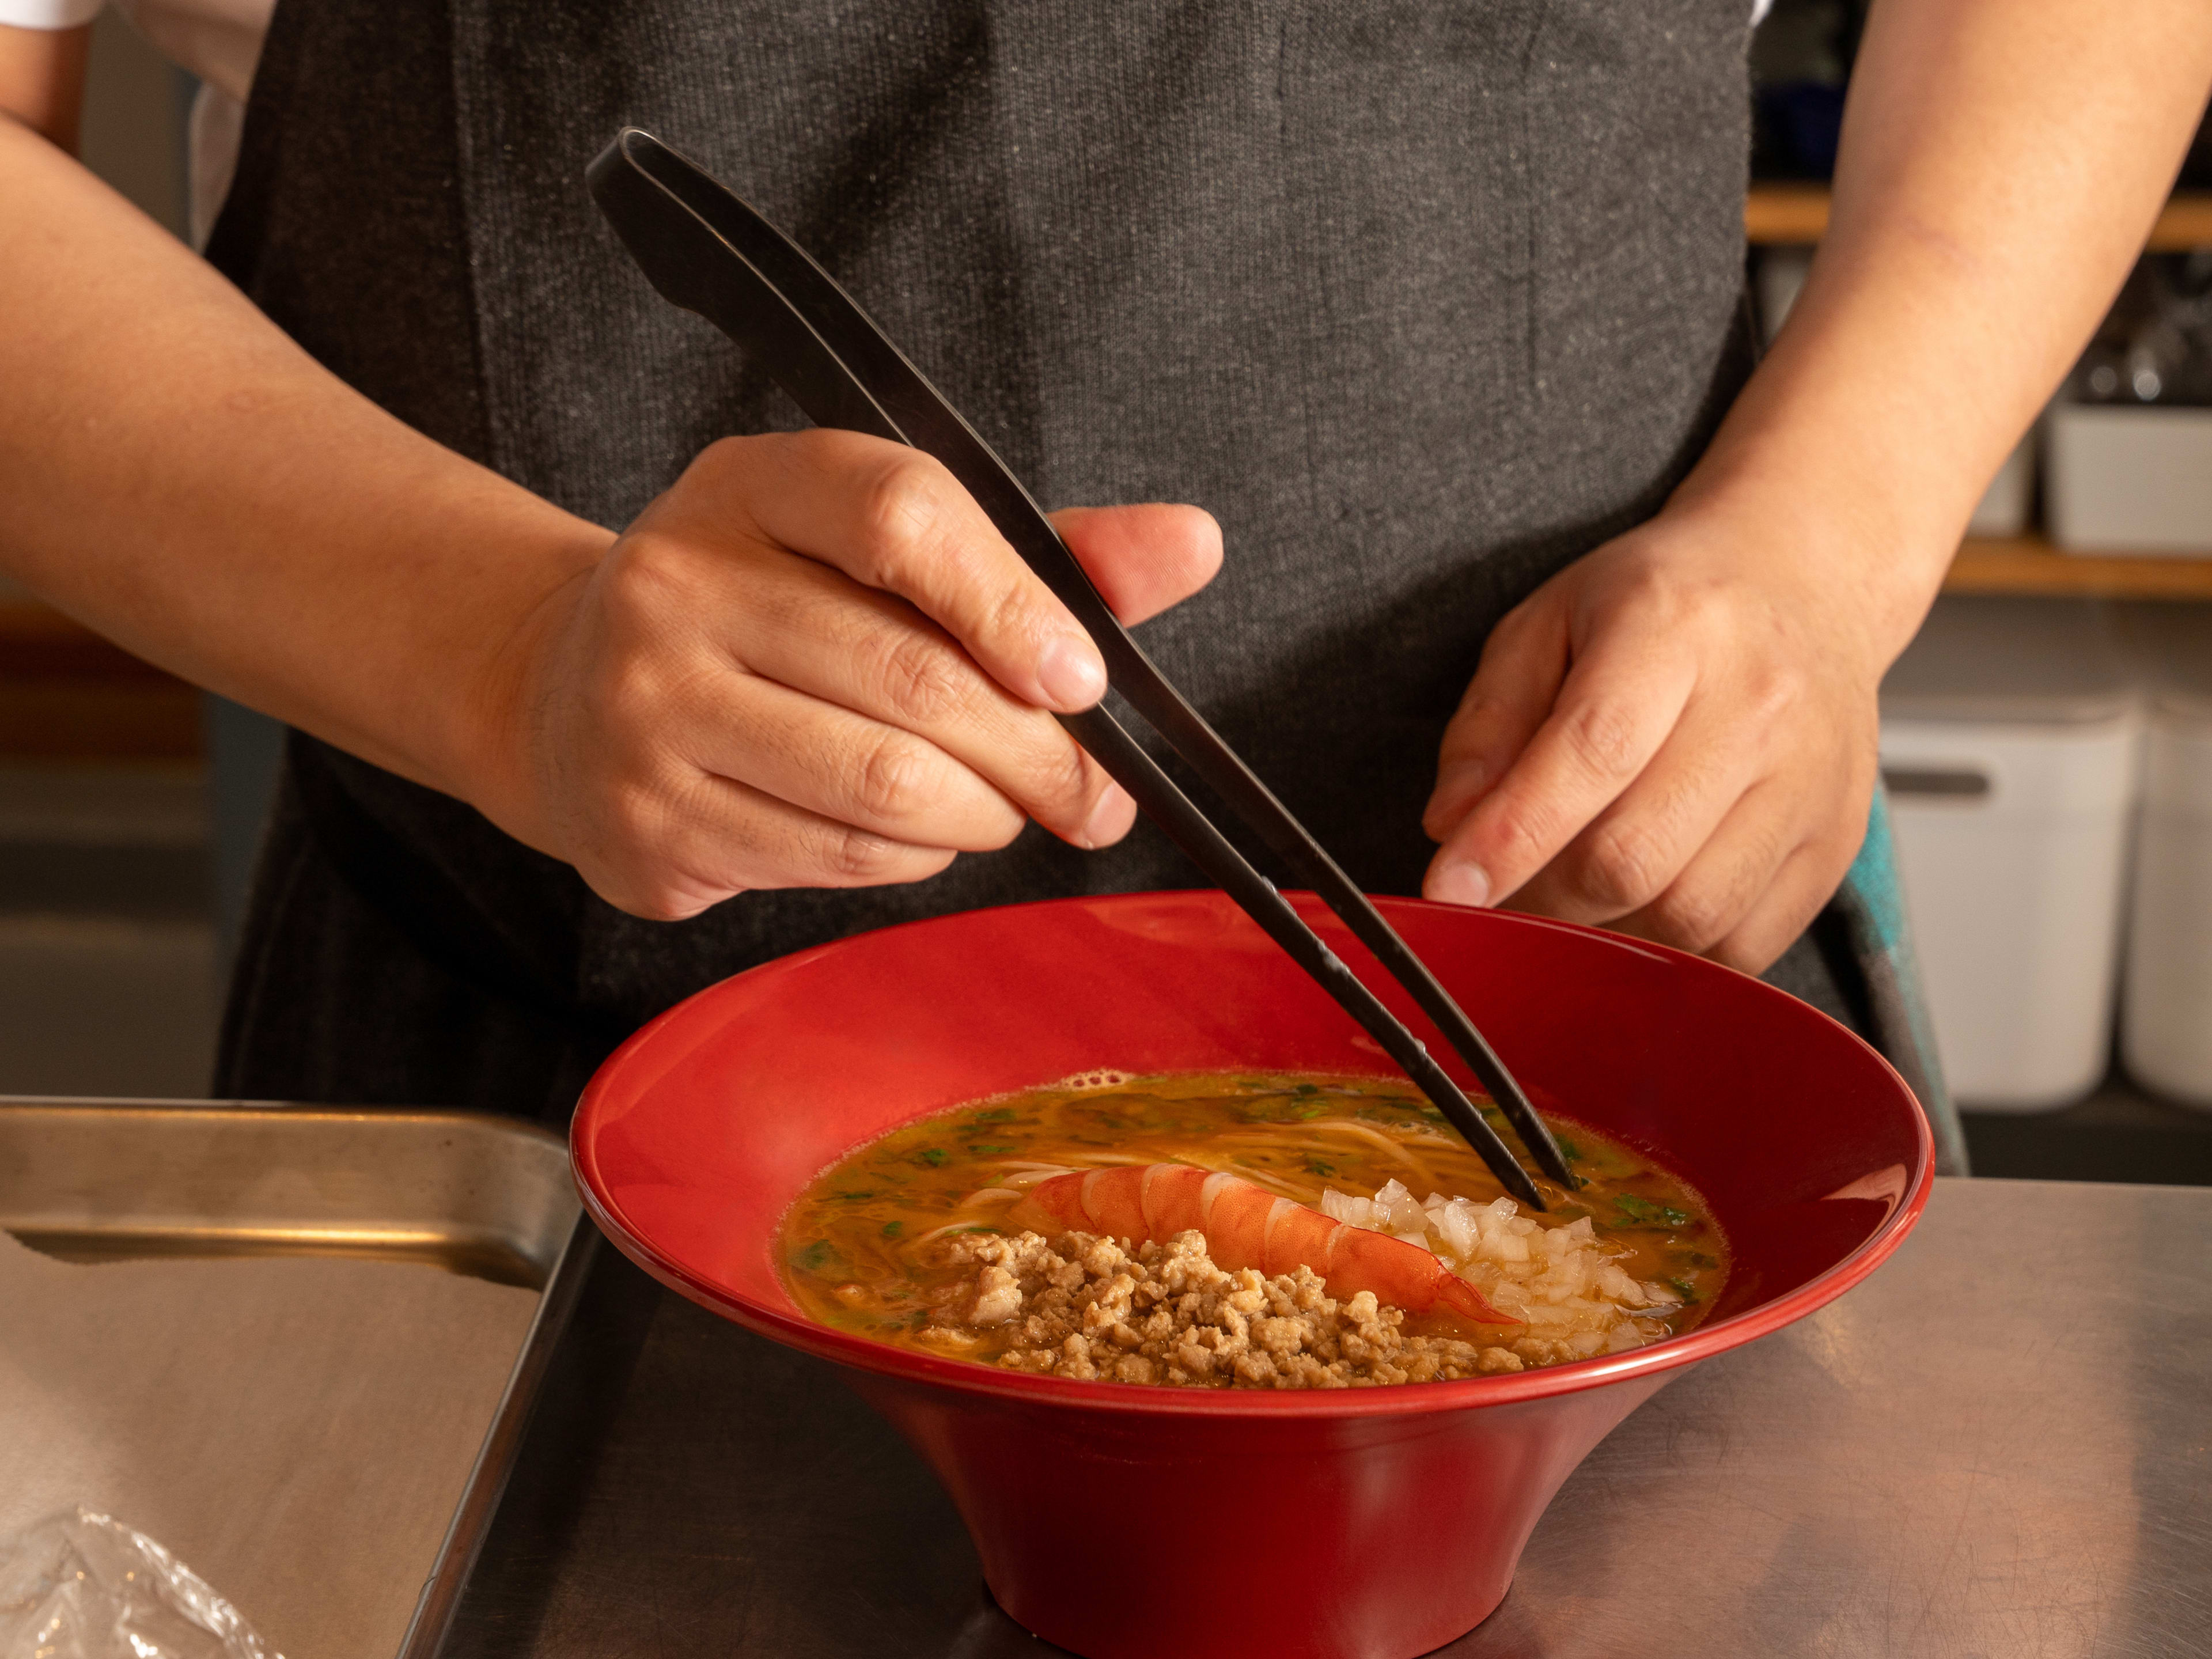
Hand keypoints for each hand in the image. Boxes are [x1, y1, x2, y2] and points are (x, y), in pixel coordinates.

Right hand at [476, 430, 1220, 918]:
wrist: (572, 694)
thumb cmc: (766, 611)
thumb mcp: (881, 550)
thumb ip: (1036, 554)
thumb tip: (1192, 543)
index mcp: (753, 485)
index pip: (901, 515)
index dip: (1015, 602)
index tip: (1083, 677)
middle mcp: (679, 584)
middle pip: (913, 681)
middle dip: (1038, 755)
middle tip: (1093, 792)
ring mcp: (649, 709)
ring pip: (884, 788)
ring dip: (982, 816)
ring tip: (999, 808)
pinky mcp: (648, 823)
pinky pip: (838, 860)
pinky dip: (912, 860)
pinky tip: (910, 833)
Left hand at [1420, 499, 1913, 972]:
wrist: (1802, 580)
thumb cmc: (1664, 605)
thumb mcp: (1548, 622)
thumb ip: (1489, 723)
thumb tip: (1451, 825)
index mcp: (1675, 629)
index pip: (1590, 754)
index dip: (1511, 836)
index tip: (1449, 888)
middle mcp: (1759, 705)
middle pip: (1634, 856)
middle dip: (1544, 896)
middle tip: (1509, 886)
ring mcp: (1811, 780)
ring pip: (1689, 915)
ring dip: (1608, 930)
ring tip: (1575, 888)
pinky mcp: (1836, 842)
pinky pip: (1743, 945)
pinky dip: (1674, 951)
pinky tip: (1643, 903)